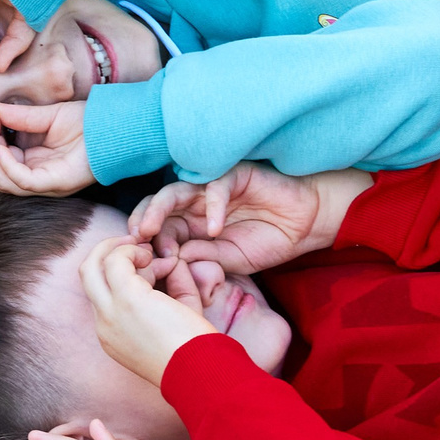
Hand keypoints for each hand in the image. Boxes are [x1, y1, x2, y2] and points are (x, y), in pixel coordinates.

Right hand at [0, 102, 92, 196]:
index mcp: (30, 163)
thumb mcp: (46, 116)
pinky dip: (4, 165)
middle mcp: (34, 178)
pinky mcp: (53, 184)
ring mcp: (44, 184)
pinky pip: (21, 181)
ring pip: (0, 181)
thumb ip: (19, 116)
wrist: (114, 127)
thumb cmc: (87, 123)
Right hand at [77, 234, 213, 385]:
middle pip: (87, 276)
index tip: (157, 270)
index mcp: (113, 335)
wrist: (200, 372)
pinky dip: (133, 250)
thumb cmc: (197, 352)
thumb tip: (172, 260)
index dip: (129, 275)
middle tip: (134, 245)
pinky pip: (116, 260)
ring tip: (145, 250)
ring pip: (92, 265)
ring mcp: (111, 311)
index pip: (104, 294)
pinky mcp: (126, 298)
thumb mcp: (180, 316)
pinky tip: (153, 256)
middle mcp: (105, 324)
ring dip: (117, 249)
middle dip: (107, 252)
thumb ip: (174, 284)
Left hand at [129, 164, 335, 275]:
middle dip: (142, 221)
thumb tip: (173, 260)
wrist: (304, 226)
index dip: (149, 244)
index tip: (144, 262)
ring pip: (175, 191)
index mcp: (189, 225)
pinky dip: (212, 207)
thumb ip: (203, 259)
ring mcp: (211, 189)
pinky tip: (215, 229)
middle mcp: (194, 204)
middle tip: (135, 239)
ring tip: (150, 229)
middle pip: (158, 207)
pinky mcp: (234, 176)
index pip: (158, 229)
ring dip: (159, 209)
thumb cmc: (267, 242)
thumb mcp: (229, 261)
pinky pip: (215, 187)